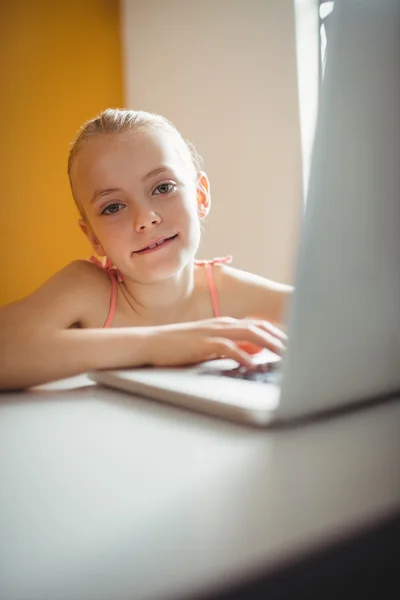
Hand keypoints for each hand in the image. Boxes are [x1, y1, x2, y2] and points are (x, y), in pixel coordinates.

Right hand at [141, 317, 286, 368]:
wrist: (152, 342)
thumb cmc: (180, 346)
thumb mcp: (210, 345)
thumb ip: (231, 347)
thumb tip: (253, 354)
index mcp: (226, 323)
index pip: (259, 325)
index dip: (278, 334)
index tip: (293, 345)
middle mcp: (223, 324)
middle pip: (259, 328)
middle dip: (280, 339)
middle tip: (297, 351)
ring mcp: (213, 331)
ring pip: (249, 334)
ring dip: (269, 345)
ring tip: (284, 356)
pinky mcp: (203, 342)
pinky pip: (228, 348)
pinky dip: (243, 356)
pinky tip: (253, 365)